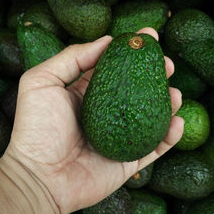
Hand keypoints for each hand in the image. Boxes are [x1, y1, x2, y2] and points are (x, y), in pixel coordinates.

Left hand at [2, 28, 183, 213]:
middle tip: (167, 63)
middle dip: (154, 74)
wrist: (40, 177)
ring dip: (167, 103)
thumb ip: (72, 57)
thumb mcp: (43, 81)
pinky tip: (177, 122)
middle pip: (136, 89)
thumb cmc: (37, 128)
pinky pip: (154, 148)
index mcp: (85, 94)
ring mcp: (117, 137)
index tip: (148, 36)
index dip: (131, 52)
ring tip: (174, 92)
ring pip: (150, 117)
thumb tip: (106, 40)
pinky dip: (169, 136)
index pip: (113, 68)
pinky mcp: (126, 161)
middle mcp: (104, 113)